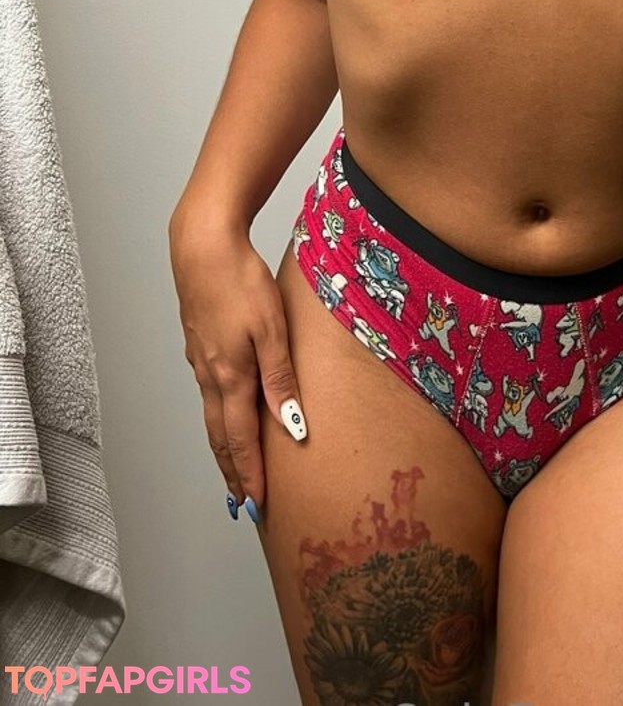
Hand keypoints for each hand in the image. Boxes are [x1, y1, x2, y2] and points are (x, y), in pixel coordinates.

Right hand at [169, 221, 306, 522]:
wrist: (202, 247)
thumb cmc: (240, 282)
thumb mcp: (272, 329)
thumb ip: (281, 379)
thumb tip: (292, 426)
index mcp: (230, 377)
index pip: (240, 441)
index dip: (249, 475)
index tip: (257, 506)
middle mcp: (210, 376)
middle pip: (220, 437)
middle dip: (233, 472)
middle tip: (242, 504)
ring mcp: (200, 361)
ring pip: (212, 417)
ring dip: (223, 449)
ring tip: (234, 471)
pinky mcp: (199, 345)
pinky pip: (209, 394)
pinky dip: (218, 419)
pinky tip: (225, 417)